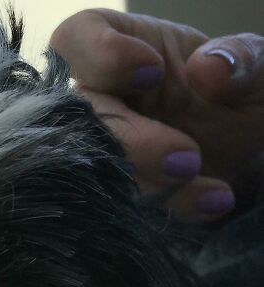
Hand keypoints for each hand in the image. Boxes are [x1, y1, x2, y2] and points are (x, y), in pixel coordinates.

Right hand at [51, 9, 263, 217]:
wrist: (239, 151)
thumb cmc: (234, 94)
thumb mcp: (252, 69)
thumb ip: (238, 59)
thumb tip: (207, 69)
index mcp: (116, 48)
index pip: (76, 40)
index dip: (101, 57)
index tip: (152, 74)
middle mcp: (94, 100)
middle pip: (79, 121)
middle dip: (133, 144)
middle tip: (188, 160)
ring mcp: (94, 151)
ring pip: (93, 173)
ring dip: (150, 188)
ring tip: (213, 193)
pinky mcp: (105, 194)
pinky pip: (113, 209)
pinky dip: (163, 211)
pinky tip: (209, 204)